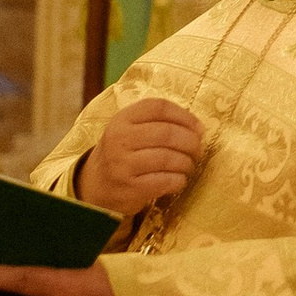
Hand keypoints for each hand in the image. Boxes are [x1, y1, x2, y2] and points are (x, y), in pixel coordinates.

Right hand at [79, 97, 204, 218]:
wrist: (96, 186)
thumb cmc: (123, 154)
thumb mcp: (130, 130)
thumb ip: (157, 122)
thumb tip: (198, 128)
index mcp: (122, 119)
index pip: (159, 107)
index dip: (185, 116)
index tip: (199, 128)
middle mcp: (119, 139)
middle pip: (167, 133)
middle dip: (191, 142)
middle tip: (198, 150)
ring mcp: (122, 165)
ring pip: (168, 158)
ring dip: (187, 163)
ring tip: (189, 166)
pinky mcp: (129, 188)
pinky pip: (165, 181)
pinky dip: (179, 180)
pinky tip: (179, 180)